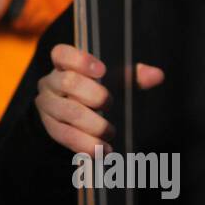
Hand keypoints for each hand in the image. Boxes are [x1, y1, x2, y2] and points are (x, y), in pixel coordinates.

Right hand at [36, 44, 164, 154]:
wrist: (71, 117)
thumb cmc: (94, 91)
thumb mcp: (112, 80)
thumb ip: (132, 76)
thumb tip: (157, 75)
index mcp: (63, 64)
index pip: (62, 54)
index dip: (79, 60)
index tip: (102, 70)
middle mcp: (50, 82)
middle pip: (67, 83)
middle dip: (93, 95)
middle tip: (110, 104)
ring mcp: (47, 106)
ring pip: (67, 112)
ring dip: (93, 124)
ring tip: (110, 132)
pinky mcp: (50, 128)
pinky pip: (65, 135)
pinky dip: (86, 144)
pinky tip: (103, 150)